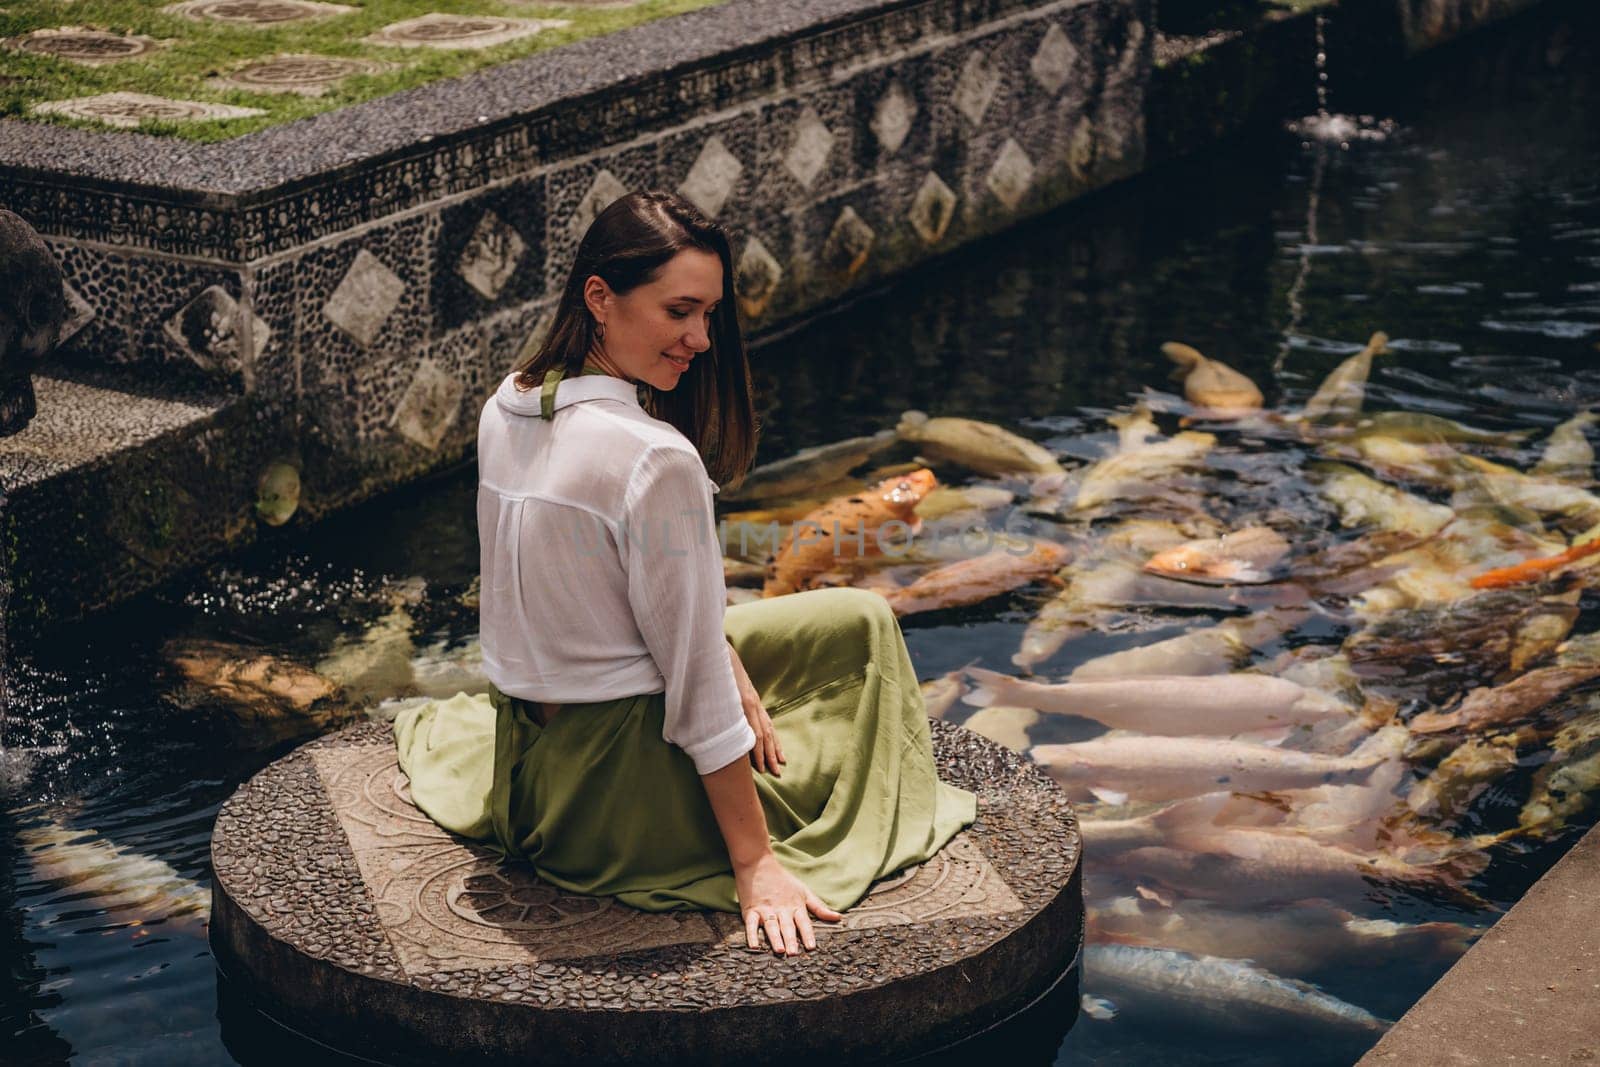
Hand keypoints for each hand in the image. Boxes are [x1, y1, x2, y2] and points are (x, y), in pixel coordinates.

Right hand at [729, 642, 783, 776]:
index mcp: (751, 700)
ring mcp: (749, 702)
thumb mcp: (726, 686)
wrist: (715, 649)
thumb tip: (722, 715)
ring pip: (761, 733)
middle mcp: (753, 702)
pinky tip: (756, 756)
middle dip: (773, 754)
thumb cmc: (718, 668)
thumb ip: (727, 700)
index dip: (773, 743)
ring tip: (768, 769)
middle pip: (768, 733)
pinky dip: (753, 743)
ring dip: (765, 754)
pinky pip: (750, 726)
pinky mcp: (742, 701)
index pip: (767, 726)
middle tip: (778, 771)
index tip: (779, 759)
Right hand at [735, 852, 842, 955]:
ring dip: (775, 938)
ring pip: (771, 926)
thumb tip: (838, 918)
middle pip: (787, 926)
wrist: (758, 864)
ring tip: (779, 950)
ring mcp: (765, 910)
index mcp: (795, 906)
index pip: (803, 922)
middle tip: (794, 954)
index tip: (811, 947)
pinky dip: (752, 935)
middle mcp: (781, 909)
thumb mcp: (804, 891)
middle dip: (791, 940)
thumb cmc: (783, 880)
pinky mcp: (750, 910)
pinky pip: (751, 924)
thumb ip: (819, 907)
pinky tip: (753, 946)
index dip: (807, 934)